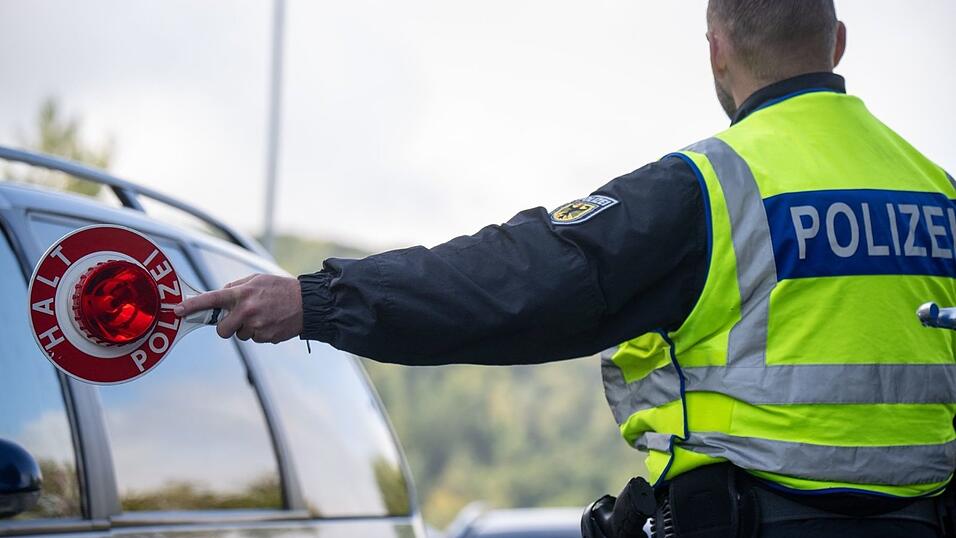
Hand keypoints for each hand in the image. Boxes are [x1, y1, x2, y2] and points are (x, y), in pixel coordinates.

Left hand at [174, 274, 303, 343]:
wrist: (308, 303)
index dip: (192, 306)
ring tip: (264, 316)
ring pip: (240, 335)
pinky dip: (260, 333)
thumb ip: (236, 287)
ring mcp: (256, 326)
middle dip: (228, 327)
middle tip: (241, 318)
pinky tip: (272, 322)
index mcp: (242, 293)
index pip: (211, 299)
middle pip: (223, 330)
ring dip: (248, 329)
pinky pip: (255, 339)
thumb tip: (218, 297)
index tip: (176, 310)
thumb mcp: (257, 280)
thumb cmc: (281, 288)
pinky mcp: (266, 337)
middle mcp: (247, 310)